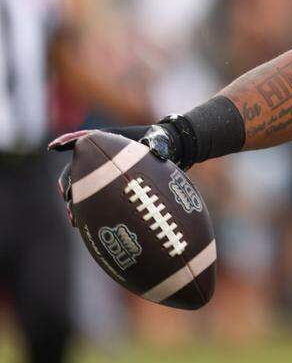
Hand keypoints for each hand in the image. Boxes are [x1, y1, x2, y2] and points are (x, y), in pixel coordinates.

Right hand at [48, 123, 187, 225]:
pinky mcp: (105, 183)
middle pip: (76, 168)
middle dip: (68, 181)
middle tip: (67, 196)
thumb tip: (156, 149)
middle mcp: (100, 154)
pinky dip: (84, 208)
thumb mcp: (159, 140)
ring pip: (80, 186)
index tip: (54, 146)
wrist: (166, 150)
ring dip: (73, 201)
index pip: (83, 139)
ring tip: (73, 217)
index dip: (67, 141)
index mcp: (107, 139)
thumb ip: (156, 143)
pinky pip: (90, 196)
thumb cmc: (160, 141)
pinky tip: (80, 223)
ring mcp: (101, 169)